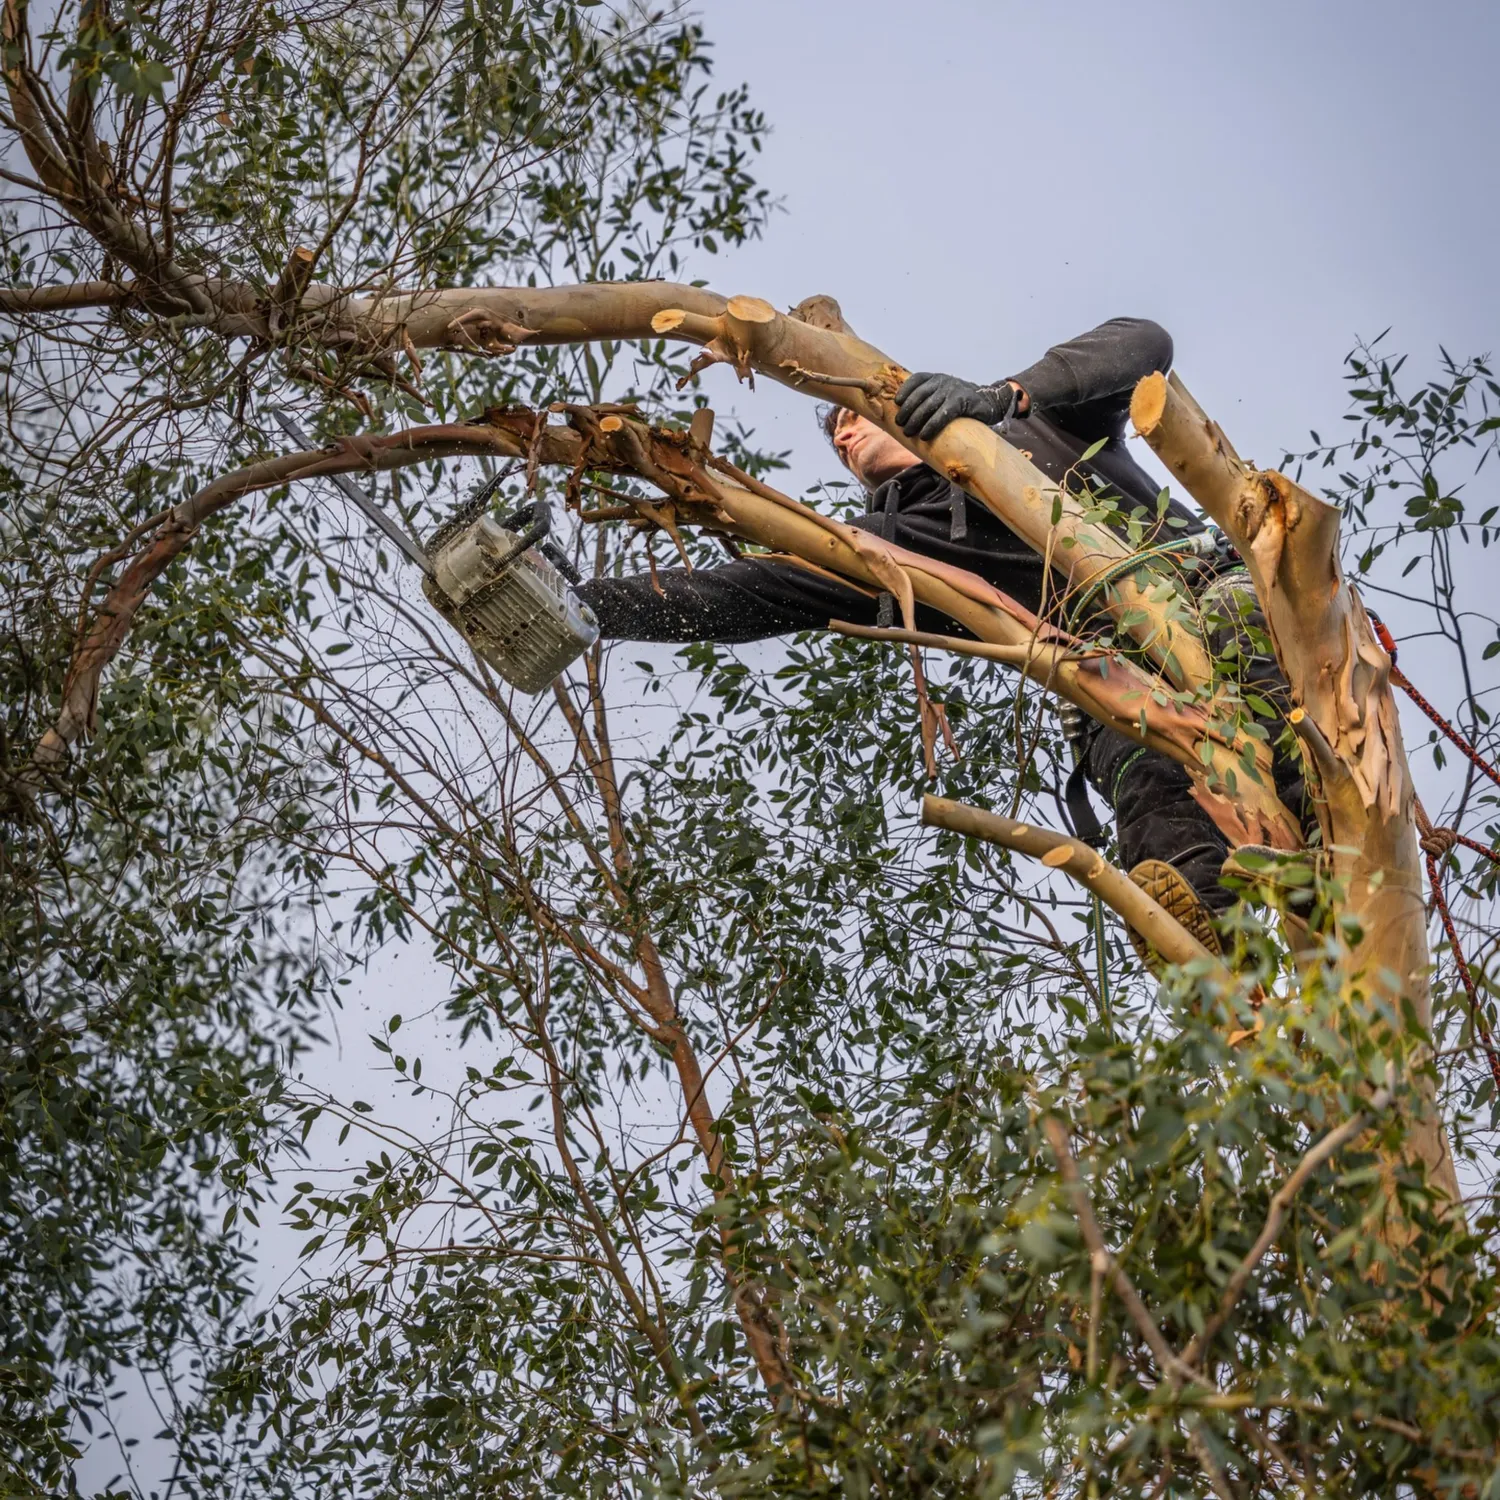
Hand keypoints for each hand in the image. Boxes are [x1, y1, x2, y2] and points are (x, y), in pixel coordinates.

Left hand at [895, 372, 1015, 441]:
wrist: (989, 402)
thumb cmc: (960, 404)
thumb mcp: (943, 396)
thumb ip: (928, 400)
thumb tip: (904, 417)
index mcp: (936, 378)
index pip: (916, 379)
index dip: (905, 390)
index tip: (897, 403)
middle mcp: (943, 381)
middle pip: (919, 395)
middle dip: (907, 411)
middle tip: (900, 425)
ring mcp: (953, 390)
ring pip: (928, 405)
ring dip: (916, 420)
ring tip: (909, 432)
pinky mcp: (962, 401)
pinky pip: (943, 414)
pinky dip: (932, 426)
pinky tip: (925, 435)